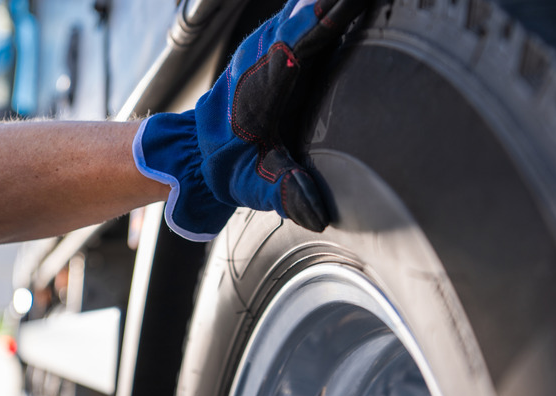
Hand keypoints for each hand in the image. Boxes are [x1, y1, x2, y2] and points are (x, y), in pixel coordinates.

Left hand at [134, 0, 368, 240]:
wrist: (194, 152)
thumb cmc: (226, 165)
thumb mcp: (255, 183)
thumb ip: (286, 193)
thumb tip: (319, 214)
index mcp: (263, 84)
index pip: (300, 39)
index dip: (328, 17)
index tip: (356, 3)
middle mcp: (262, 56)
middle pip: (305, 13)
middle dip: (335, 4)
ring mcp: (264, 46)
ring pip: (300, 9)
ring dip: (327, 4)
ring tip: (360, 2)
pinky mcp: (270, 46)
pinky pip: (299, 16)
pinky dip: (317, 8)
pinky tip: (339, 6)